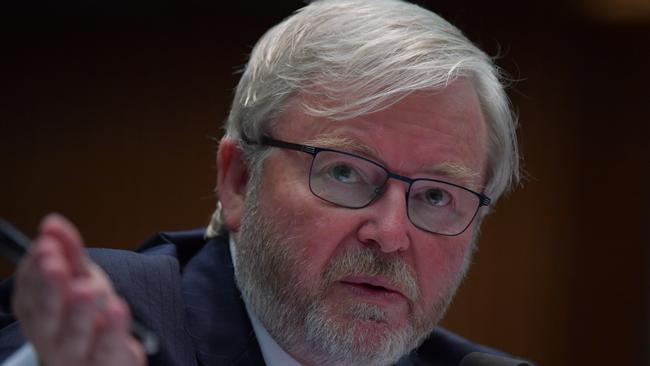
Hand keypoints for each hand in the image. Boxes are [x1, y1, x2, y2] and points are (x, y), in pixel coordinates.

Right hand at [12, 214, 146, 365]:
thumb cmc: (86, 314)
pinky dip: (112, 328)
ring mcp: (75, 353)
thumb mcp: (78, 277)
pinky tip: (117, 309)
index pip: (30, 291)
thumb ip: (68, 251)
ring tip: (86, 288)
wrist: (106, 359)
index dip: (36, 269)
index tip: (45, 245)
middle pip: (46, 314)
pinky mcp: (106, 362)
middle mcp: (49, 336)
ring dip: (79, 310)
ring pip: (74, 334)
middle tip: (56, 264)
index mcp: (35, 312)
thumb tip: (51, 222)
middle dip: (50, 287)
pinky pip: (108, 347)